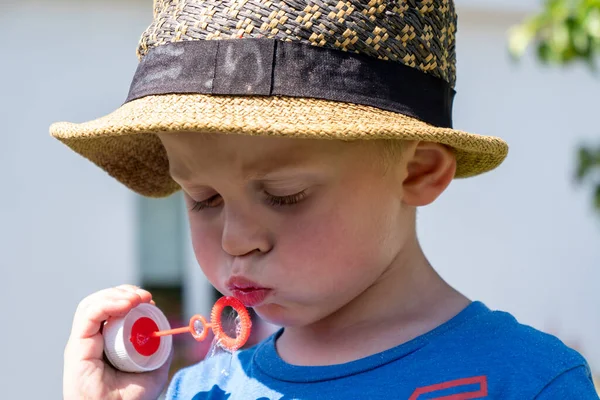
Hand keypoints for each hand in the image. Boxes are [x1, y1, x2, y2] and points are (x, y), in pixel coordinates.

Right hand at [63, 285, 172, 399]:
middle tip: (145, 296)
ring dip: (116, 294)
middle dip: (123, 292)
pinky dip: (107, 303)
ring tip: (137, 298)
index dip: (129, 299)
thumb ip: (160, 352)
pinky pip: (88, 315)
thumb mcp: (154, 372)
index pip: (111, 310)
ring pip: (91, 305)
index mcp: (104, 343)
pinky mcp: (77, 348)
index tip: (150, 300)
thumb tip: (167, 331)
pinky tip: (127, 304)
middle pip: (100, 303)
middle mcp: (90, 341)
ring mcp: (82, 344)